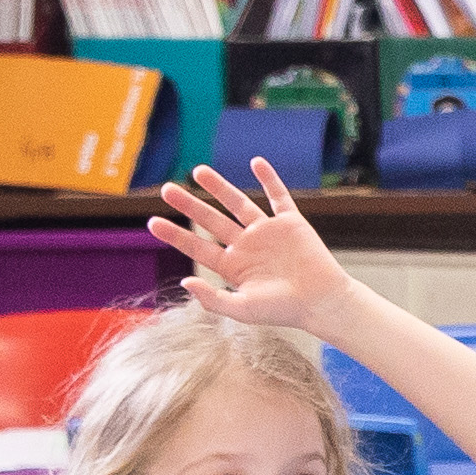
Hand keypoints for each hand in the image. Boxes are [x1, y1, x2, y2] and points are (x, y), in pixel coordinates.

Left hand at [148, 163, 355, 330]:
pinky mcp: (291, 223)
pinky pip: (278, 197)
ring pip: (238, 203)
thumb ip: (213, 299)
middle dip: (189, 205)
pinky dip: (269, 179)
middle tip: (166, 189)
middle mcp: (246, 246)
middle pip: (211, 220)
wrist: (322, 302)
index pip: (197, 246)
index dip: (175, 235)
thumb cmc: (284, 311)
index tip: (153, 222)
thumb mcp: (243, 310)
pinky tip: (256, 162)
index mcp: (233, 266)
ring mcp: (267, 232)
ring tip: (198, 171)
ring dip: (219, 187)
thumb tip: (184, 281)